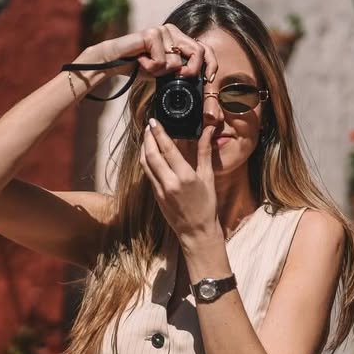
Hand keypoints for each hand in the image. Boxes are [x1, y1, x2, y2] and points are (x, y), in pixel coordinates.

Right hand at [79, 24, 218, 81]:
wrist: (113, 61)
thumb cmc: (139, 66)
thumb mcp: (165, 71)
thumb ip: (181, 71)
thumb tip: (202, 81)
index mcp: (178, 38)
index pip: (204, 48)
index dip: (211, 63)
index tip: (210, 79)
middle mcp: (173, 31)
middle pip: (198, 52)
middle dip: (191, 71)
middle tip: (178, 78)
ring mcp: (162, 30)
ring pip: (176, 61)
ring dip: (161, 72)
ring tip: (147, 66)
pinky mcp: (151, 34)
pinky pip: (161, 61)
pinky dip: (150, 67)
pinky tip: (139, 60)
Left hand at [140, 117, 219, 246]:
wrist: (197, 231)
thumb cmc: (207, 205)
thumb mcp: (208, 177)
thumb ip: (205, 151)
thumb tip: (209, 130)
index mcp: (185, 176)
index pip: (167, 149)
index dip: (159, 133)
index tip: (154, 122)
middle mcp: (170, 182)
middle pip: (152, 154)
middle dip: (148, 138)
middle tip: (149, 126)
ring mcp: (160, 190)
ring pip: (146, 164)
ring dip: (144, 148)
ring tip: (147, 137)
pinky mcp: (155, 196)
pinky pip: (148, 174)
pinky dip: (147, 161)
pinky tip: (149, 154)